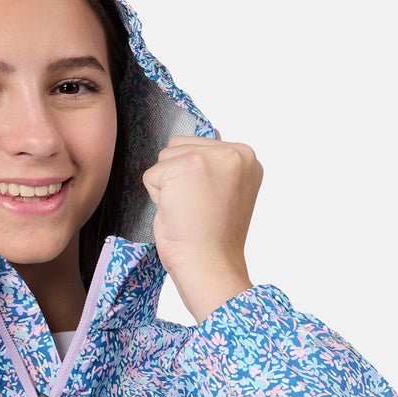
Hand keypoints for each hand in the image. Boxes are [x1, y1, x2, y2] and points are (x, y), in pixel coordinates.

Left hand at [142, 133, 262, 321]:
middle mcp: (233, 151)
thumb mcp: (226, 191)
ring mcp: (209, 157)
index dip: (194, 179)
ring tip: (188, 211)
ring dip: (168, 187)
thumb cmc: (215, 238)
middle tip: (197, 209)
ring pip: (164, 159)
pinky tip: (178, 214)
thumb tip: (212, 131)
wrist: (210, 265)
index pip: (199, 147)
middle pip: (179, 147)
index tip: (209, 204)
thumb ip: (218, 163)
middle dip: (178, 180)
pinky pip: (151, 176)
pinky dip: (157, 199)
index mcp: (246, 157)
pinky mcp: (184, 167)